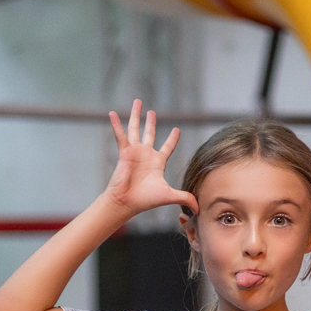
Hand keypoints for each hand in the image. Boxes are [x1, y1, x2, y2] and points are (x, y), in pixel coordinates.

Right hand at [103, 99, 195, 214]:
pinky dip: (115, 124)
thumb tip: (199, 208)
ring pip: (135, 129)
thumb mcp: (169, 196)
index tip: (177, 129)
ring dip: (136, 116)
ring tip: (137, 102)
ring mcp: (135, 152)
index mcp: (158, 163)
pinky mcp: (124, 152)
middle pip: (149, 134)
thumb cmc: (146, 200)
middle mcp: (146, 155)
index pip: (167, 147)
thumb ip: (185, 197)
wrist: (127, 202)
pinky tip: (111, 113)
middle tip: (152, 111)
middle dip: (150, 122)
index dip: (172, 139)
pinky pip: (120, 135)